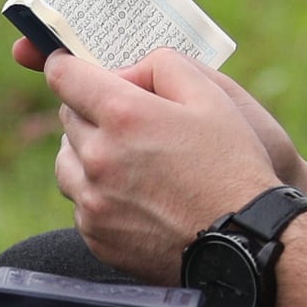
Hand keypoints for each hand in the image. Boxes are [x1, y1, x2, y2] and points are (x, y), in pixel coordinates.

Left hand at [44, 47, 291, 279]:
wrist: (243, 241)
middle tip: (125, 120)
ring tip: (125, 158)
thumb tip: (125, 70)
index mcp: (122, 116)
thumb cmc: (232, 165)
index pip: (62, 76)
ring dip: (86, 152)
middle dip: (89, 111)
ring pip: (66, 162)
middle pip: (67, 118)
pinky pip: (80, 203)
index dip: (65, 65)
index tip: (70, 66)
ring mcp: (92, 202)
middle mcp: (97, 158)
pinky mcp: (96, 235)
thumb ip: (162, 65)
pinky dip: (97, 193)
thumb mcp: (211, 95)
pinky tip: (134, 195)